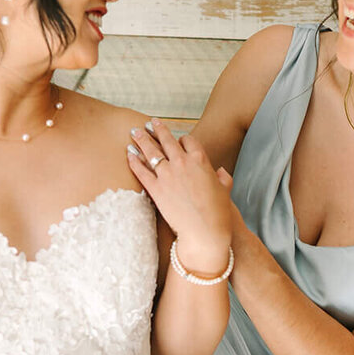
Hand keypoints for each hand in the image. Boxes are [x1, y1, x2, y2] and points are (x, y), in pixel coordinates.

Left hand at [128, 120, 233, 270]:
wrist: (205, 231)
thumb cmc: (218, 212)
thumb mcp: (225, 191)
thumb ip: (223, 178)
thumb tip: (221, 172)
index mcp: (200, 160)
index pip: (188, 141)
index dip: (182, 139)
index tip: (178, 139)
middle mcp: (182, 163)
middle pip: (167, 140)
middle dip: (157, 130)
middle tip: (150, 123)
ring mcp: (167, 175)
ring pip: (151, 152)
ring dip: (142, 139)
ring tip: (134, 131)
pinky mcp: (156, 189)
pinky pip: (141, 171)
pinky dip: (134, 161)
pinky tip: (129, 154)